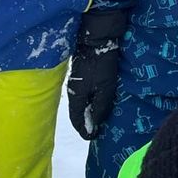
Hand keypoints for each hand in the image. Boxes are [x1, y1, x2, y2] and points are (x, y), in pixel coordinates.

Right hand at [66, 9, 128, 140]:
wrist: (96, 40)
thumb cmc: (101, 65)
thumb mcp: (105, 89)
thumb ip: (99, 108)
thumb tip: (93, 125)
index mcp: (76, 97)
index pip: (77, 120)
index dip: (84, 130)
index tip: (92, 137)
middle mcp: (72, 92)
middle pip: (76, 112)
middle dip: (84, 123)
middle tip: (94, 131)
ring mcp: (75, 83)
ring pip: (79, 103)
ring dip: (86, 112)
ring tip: (95, 118)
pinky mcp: (79, 76)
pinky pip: (82, 95)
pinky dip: (87, 102)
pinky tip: (95, 102)